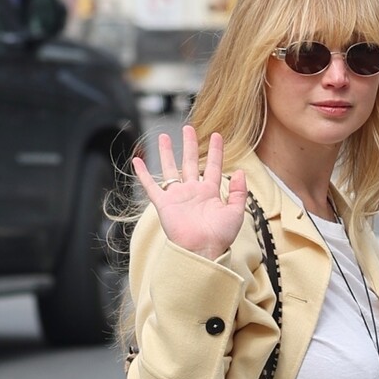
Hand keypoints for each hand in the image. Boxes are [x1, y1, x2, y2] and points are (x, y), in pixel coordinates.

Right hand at [132, 126, 246, 261]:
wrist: (203, 250)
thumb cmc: (220, 236)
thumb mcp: (235, 212)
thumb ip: (238, 192)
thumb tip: (241, 172)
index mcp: (210, 192)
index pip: (213, 166)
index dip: (216, 151)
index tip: (218, 135)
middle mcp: (193, 191)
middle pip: (189, 162)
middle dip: (189, 145)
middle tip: (188, 128)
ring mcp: (177, 197)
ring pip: (170, 169)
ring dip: (166, 153)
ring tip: (163, 136)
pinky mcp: (164, 204)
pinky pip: (151, 186)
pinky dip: (143, 174)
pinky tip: (137, 161)